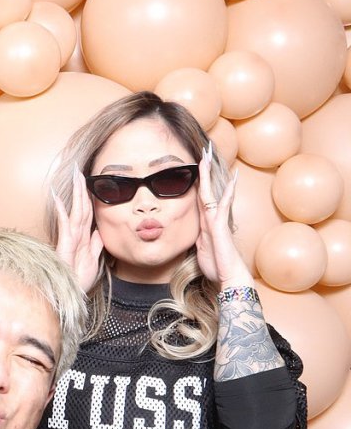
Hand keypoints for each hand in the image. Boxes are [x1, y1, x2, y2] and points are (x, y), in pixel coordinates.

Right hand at [53, 167, 102, 293]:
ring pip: (75, 212)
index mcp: (82, 238)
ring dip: (75, 193)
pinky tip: (59, 199)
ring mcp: (69, 240)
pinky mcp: (64, 247)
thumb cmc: (77, 281)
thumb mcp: (92, 261)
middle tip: (79, 170)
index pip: (87, 213)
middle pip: (81, 207)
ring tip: (74, 176)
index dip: (88, 196)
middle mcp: (75, 236)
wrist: (69, 297)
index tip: (89, 181)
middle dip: (81, 188)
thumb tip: (100, 231)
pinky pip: (65, 226)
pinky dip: (62, 212)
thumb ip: (96, 245)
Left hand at [195, 145, 251, 287]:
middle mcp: (212, 218)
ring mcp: (217, 220)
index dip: (199, 182)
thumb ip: (198, 237)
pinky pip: (222, 205)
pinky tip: (232, 179)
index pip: (200, 197)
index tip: (197, 167)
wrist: (228, 277)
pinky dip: (227, 192)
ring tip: (208, 156)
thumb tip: (195, 233)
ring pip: (212, 192)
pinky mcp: (220, 226)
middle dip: (205, 171)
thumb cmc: (215, 266)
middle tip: (204, 151)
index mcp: (205, 222)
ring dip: (210, 174)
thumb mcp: (200, 249)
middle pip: (207, 189)